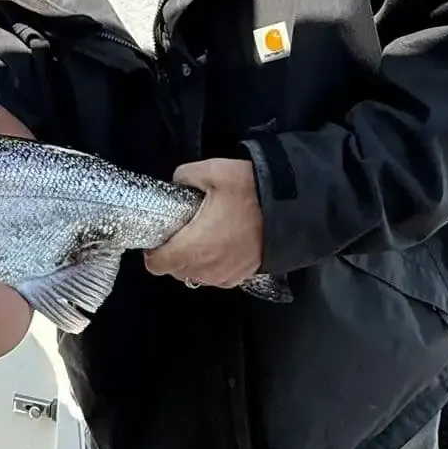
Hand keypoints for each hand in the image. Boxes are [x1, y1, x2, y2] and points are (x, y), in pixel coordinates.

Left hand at [142, 157, 266, 287]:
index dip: (153, 251)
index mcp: (194, 247)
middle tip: (184, 231)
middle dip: (174, 253)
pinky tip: (222, 243)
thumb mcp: (213, 171)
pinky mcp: (242, 277)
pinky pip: (216, 275)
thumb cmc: (251, 191)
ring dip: (193, 260)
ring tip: (205, 236)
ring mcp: (225, 276)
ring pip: (195, 274)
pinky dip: (213, 264)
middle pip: (175, 270)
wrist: (294, 210)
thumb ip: (185, 176)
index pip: (157, 265)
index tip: (161, 236)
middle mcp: (207, 268)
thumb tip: (178, 183)